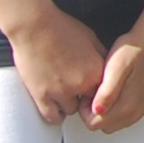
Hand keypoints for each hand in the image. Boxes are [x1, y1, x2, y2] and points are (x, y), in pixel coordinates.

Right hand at [9, 7, 107, 122]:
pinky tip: (54, 106)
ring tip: (62, 93)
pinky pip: (52, 117)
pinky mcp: (42, 95)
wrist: (35, 25)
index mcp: (96, 70)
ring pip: (71, 111)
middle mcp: (81, 83)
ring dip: (67, 104)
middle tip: (76, 90)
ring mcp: (61, 91)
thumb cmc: (61, 27)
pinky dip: (54, 114)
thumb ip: (101, 58)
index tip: (92, 89)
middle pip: (90, 104)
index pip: (105, 93)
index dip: (98, 91)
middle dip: (84, 98)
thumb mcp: (91, 39)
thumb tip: (108, 71)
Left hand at [88, 30, 143, 133]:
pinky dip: (118, 108)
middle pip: (105, 126)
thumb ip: (107, 92)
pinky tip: (118, 89)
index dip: (86, 109)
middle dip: (95, 112)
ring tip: (106, 88)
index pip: (95, 124)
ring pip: (115, 123)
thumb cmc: (134, 50)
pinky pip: (127, 116)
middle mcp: (137, 112)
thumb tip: (97, 111)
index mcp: (127, 105)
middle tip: (97, 89)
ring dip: (107, 111)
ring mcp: (143, 108)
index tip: (88, 92)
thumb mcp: (115, 67)